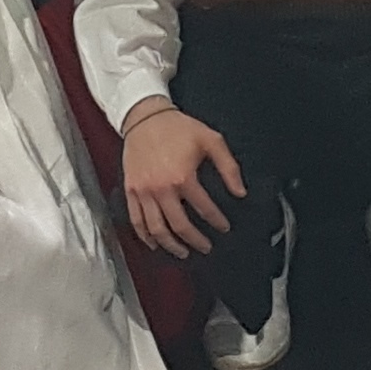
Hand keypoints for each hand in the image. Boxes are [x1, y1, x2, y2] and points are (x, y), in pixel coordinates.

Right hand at [118, 102, 242, 259]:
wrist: (145, 117)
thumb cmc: (177, 127)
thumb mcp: (211, 140)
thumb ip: (228, 167)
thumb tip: (239, 191)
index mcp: (182, 177)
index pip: (205, 209)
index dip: (217, 221)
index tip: (224, 227)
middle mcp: (161, 188)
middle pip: (180, 226)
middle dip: (196, 240)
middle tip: (206, 247)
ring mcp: (143, 191)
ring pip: (157, 229)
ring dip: (171, 245)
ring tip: (182, 252)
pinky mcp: (131, 190)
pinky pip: (136, 220)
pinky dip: (145, 236)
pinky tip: (154, 243)